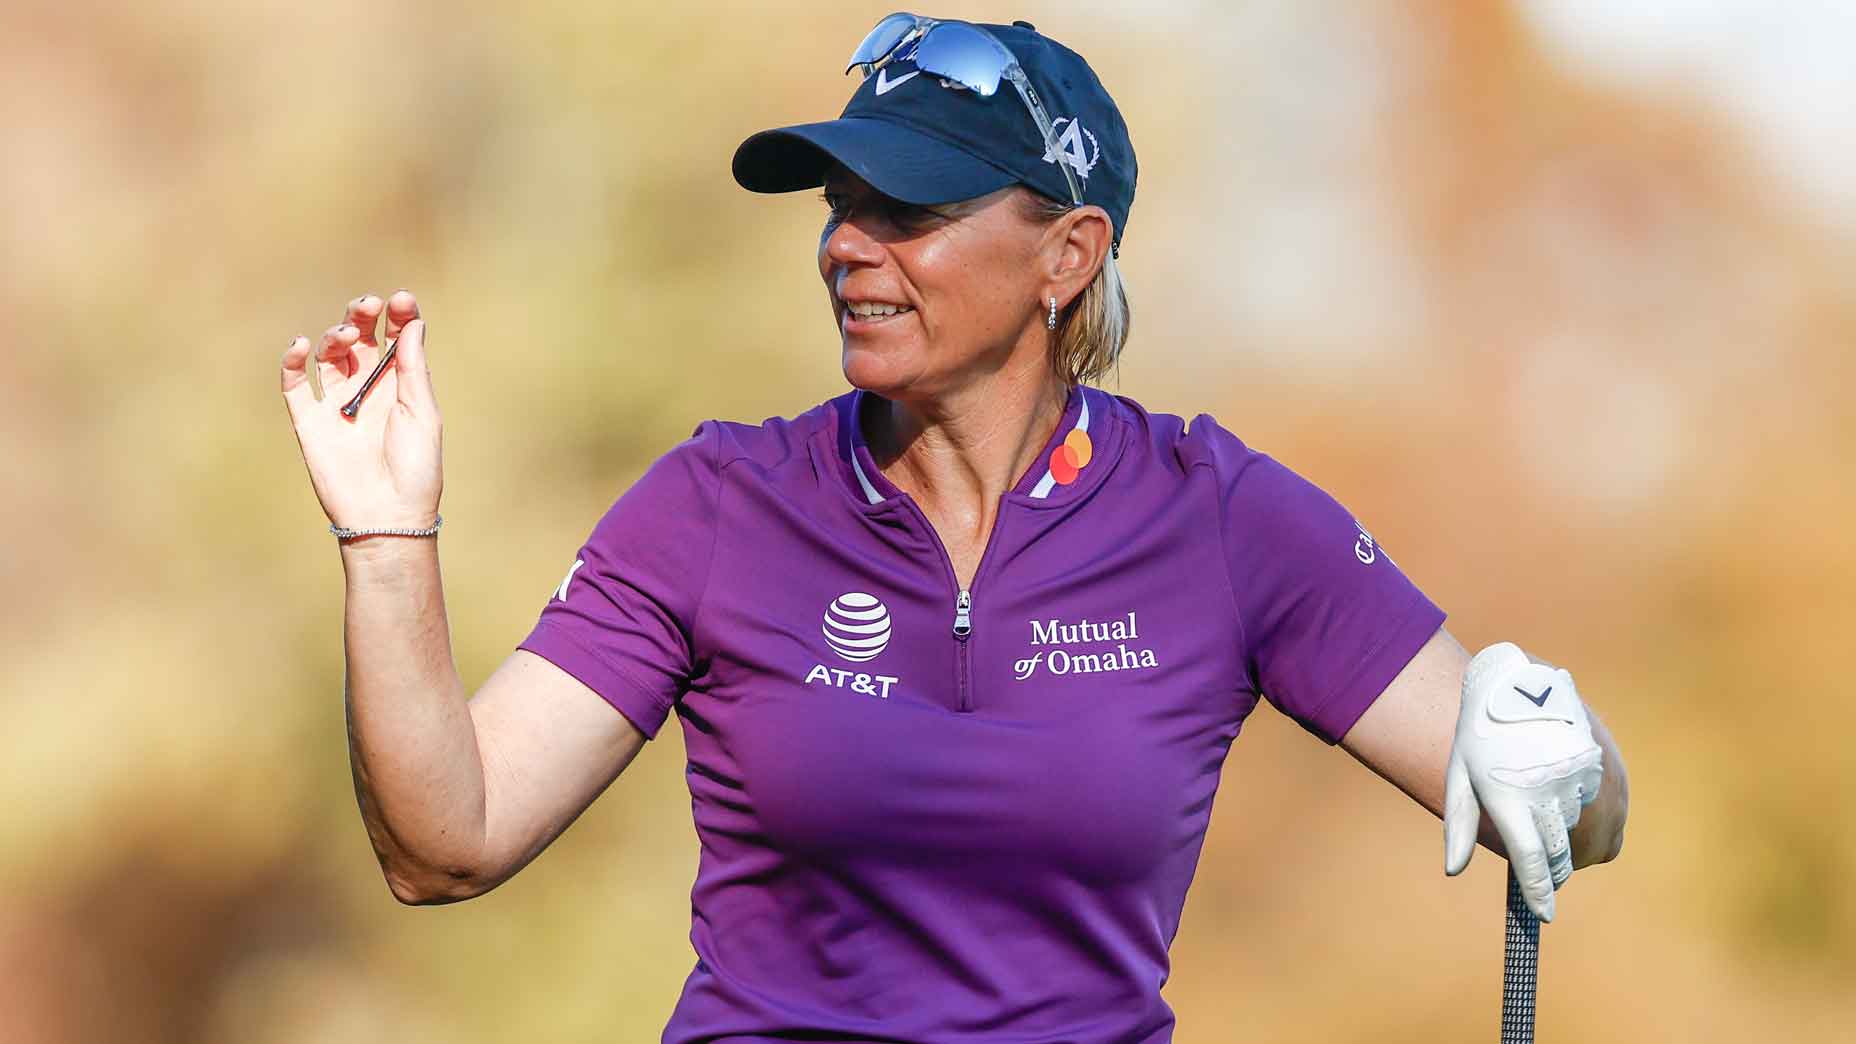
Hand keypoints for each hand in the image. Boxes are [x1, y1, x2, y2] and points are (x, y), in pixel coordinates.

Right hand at [279, 290, 440, 533]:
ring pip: (329, 356)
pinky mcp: (309, 421)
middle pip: (361, 341)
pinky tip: (302, 344)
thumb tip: (413, 324)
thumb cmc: (416, 470)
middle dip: (363, 316)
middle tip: (369, 304)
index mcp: (401, 387)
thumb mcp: (422, 414)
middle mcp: (368, 390)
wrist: (387, 515)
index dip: (399, 316)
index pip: (397, 340)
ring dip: (335, 336)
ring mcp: (336, 404)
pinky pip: (295, 385)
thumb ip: (413, 369)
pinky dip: (293, 361)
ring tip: (347, 335)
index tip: (402, 300)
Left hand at [1444, 642, 1603, 921]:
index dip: (1540, 891)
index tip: (1545, 914)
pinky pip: (1615, 816)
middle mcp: (1553, 790)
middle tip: (1547, 870)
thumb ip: (1459, 825)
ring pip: (1594, 840)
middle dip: (1556, 870)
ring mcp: (1586, 779)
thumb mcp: (1460, 775)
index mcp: (1512, 797)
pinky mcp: (1610, 767)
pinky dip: (1600, 823)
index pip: (1532, 860)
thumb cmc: (1480, 734)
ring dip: (1579, 847)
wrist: (1517, 680)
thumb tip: (1454, 869)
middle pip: (1565, 856)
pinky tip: (1580, 809)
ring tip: (1560, 833)